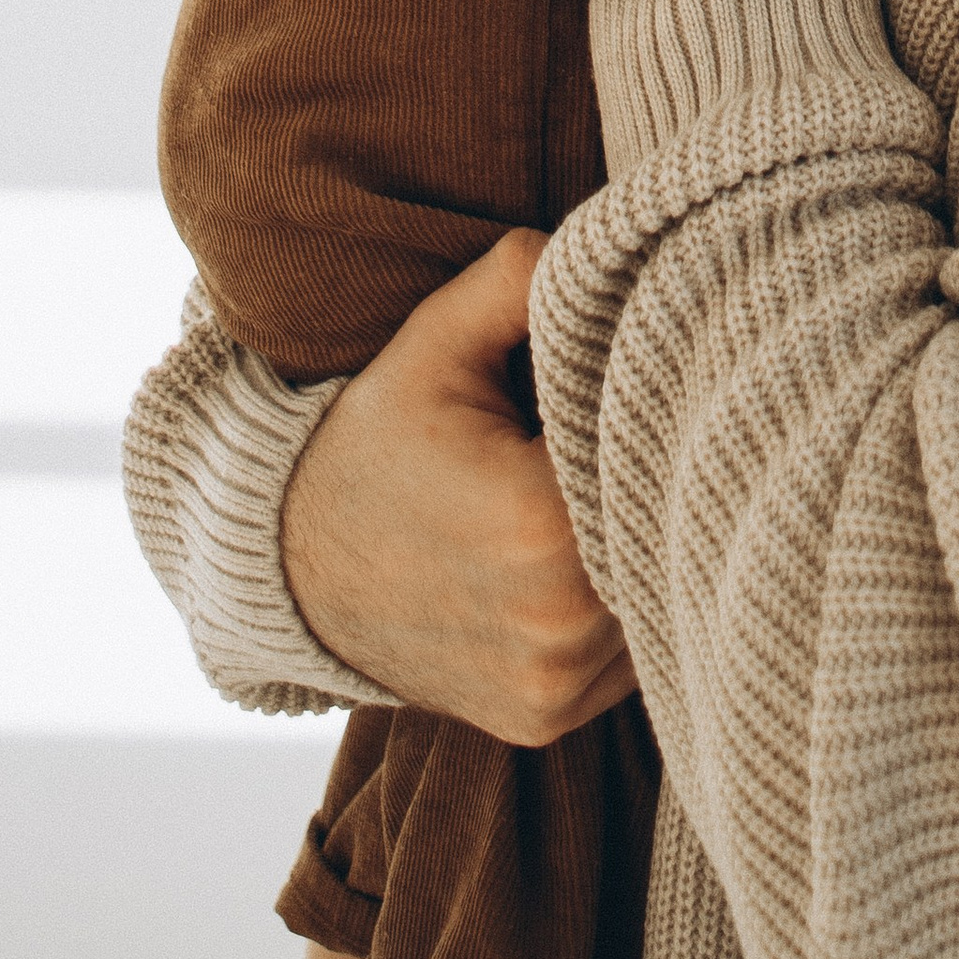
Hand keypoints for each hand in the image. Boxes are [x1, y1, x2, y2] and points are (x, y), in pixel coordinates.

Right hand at [280, 230, 635, 747]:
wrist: (295, 564)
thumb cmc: (378, 436)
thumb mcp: (437, 340)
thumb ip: (521, 280)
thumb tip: (607, 241)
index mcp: (541, 525)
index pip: (656, 453)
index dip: (660, 410)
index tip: (648, 380)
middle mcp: (556, 623)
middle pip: (663, 529)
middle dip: (658, 477)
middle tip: (644, 428)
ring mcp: (552, 685)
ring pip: (655, 596)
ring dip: (643, 547)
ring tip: (605, 490)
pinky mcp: (546, 718)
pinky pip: (626, 655)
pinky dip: (617, 605)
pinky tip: (581, 555)